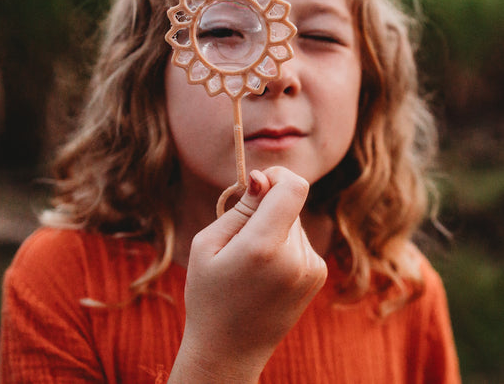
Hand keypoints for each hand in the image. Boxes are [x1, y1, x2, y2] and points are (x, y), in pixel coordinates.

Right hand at [169, 166, 327, 382]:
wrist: (230, 350)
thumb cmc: (208, 295)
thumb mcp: (208, 245)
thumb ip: (240, 208)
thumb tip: (264, 178)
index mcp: (264, 248)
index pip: (293, 187)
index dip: (277, 176)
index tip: (258, 184)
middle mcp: (296, 258)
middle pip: (290, 203)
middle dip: (267, 206)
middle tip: (241, 235)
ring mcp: (311, 268)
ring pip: (295, 221)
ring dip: (275, 227)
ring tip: (252, 260)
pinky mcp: (318, 275)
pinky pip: (300, 239)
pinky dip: (284, 243)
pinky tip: (267, 270)